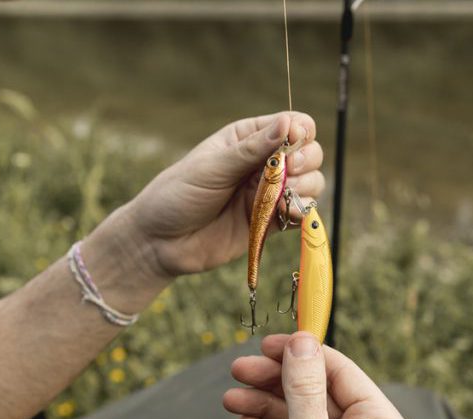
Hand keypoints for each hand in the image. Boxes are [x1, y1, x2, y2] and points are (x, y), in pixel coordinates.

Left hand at [114, 112, 323, 277]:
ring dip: (308, 186)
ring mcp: (269, 192)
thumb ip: (252, 149)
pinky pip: (301, 212)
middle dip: (306, 159)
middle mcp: (263, 163)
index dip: (300, 131)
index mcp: (247, 138)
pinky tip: (288, 213)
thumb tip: (288, 123)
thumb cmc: (178, 195)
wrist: (160, 242)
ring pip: (312, 182)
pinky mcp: (271, 221)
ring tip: (286, 195)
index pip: (292, 124)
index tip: (292, 142)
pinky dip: (303, 211)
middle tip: (288, 171)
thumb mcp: (213, 166)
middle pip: (309, 152)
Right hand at [224, 333, 414, 418]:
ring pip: (302, 416)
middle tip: (240, 370)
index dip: (301, 353)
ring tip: (232, 399)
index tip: (268, 344)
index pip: (339, 371)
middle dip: (275, 381)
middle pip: (316, 391)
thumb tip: (302, 344)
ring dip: (265, 406)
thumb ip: (305, 393)